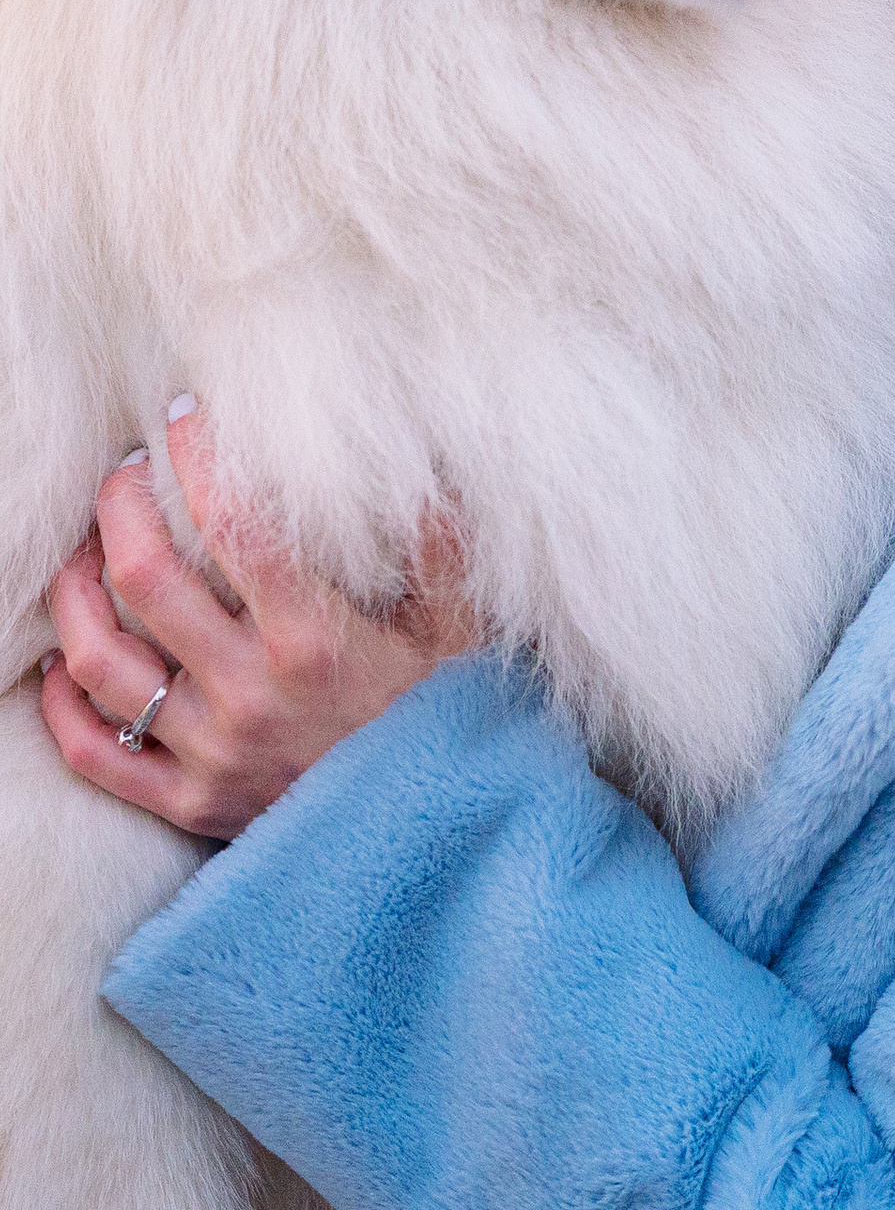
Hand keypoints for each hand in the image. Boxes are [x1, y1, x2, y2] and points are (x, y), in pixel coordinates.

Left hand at [39, 398, 476, 839]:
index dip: (201, 461)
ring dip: (74, 595)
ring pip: (103, 662)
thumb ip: (439, 550)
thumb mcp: (462, 632)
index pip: (237, 527)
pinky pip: (96, 753)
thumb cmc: (447, 725)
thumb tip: (421, 471)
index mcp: (315, 639)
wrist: (430, 847)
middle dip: (120, 509)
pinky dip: (64, 704)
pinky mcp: (186, 802)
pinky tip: (63, 660)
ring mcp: (209, 751)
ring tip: (78, 552)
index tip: (186, 417)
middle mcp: (250, 693)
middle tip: (121, 471)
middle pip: (147, 580)